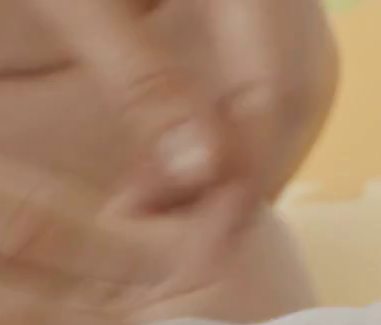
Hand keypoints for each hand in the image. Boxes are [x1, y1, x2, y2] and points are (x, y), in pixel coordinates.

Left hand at [22, 0, 337, 216]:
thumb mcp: (81, 1)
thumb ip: (145, 84)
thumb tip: (203, 184)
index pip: (274, 93)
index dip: (244, 177)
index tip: (201, 244)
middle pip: (298, 91)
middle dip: (250, 173)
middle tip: (188, 237)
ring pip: (294, 80)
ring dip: (247, 151)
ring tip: (180, 202)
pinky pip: (270, 58)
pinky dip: (237, 115)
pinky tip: (188, 150)